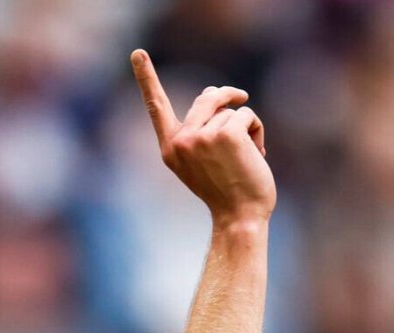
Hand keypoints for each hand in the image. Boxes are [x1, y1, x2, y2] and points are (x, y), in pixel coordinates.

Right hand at [130, 50, 274, 225]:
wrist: (240, 217)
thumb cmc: (226, 191)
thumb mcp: (202, 160)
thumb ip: (200, 130)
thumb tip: (213, 92)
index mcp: (170, 148)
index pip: (156, 107)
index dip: (146, 78)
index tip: (137, 53)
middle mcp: (180, 140)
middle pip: (207, 97)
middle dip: (228, 97)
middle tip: (242, 98)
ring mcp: (202, 137)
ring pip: (230, 108)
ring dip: (245, 125)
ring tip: (248, 153)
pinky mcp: (226, 134)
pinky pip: (246, 114)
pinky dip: (256, 130)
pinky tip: (256, 153)